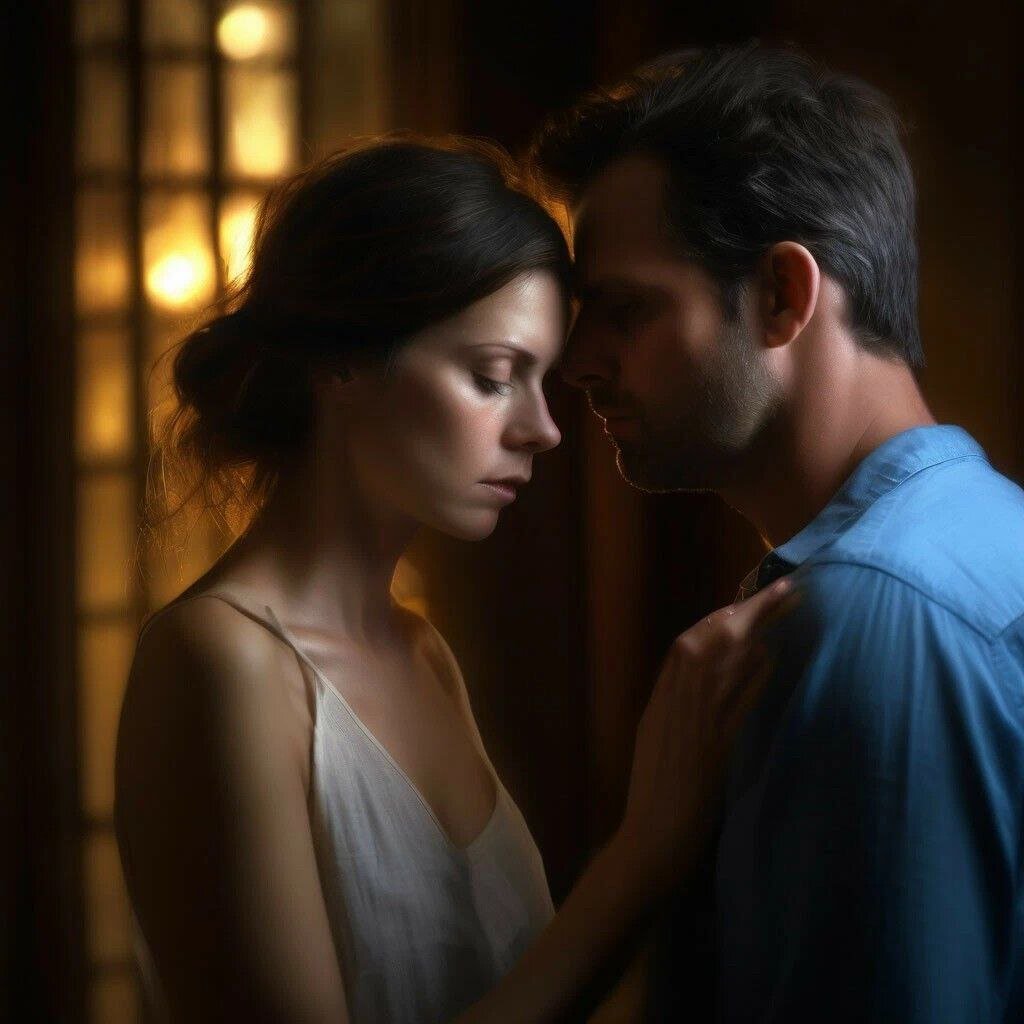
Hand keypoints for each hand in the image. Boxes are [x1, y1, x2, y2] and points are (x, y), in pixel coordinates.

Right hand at [614, 577, 799, 893]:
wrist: (651, 838)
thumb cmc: (654, 793)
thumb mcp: (656, 736)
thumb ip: (675, 704)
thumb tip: (703, 674)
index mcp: (658, 699)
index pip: (690, 642)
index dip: (723, 615)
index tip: (749, 597)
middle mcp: (674, 703)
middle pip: (710, 641)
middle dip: (748, 608)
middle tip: (784, 586)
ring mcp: (693, 722)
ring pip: (724, 662)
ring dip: (759, 631)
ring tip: (788, 607)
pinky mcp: (714, 746)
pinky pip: (736, 700)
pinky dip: (755, 675)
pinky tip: (774, 658)